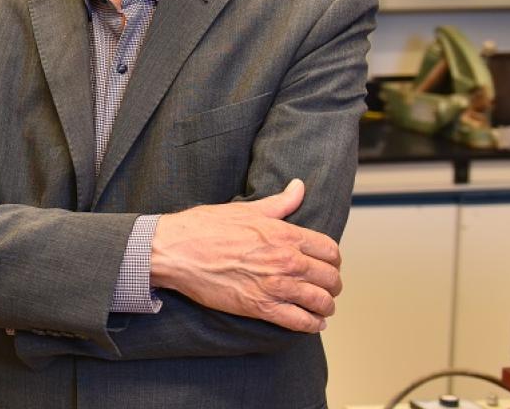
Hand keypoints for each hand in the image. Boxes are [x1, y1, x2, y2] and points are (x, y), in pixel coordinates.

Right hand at [150, 179, 342, 333]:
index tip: (328, 264)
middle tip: (326, 286)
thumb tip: (299, 186)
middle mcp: (286, 261)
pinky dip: (311, 324)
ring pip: (320, 302)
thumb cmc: (205, 227)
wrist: (176, 251)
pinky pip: (300, 322)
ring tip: (322, 307)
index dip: (333, 260)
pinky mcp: (260, 307)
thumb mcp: (247, 209)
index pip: (330, 251)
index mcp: (285, 234)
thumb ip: (280, 202)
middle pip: (330, 278)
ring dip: (325, 306)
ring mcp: (275, 286)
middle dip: (332, 284)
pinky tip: (312, 322)